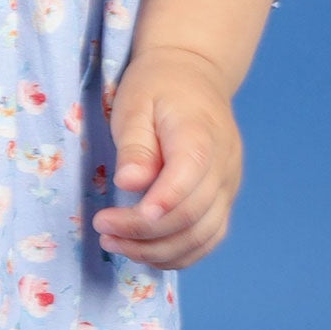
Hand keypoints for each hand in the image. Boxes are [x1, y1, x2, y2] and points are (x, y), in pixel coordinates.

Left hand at [92, 49, 243, 268]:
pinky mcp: (224, 199)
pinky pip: (209, 238)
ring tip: (115, 244)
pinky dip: (179, 254)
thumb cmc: (158, 87)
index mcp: (201, 137)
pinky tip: (144, 252)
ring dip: (158, 251)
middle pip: (192, 216)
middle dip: (143, 234)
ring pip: (203, 236)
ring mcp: (228, 186)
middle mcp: (223, 167)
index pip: (186, 181)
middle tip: (102, 230)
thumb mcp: (135, 104)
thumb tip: (130, 183)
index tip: (115, 220)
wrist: (195, 75)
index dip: (155, 207)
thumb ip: (135, 144)